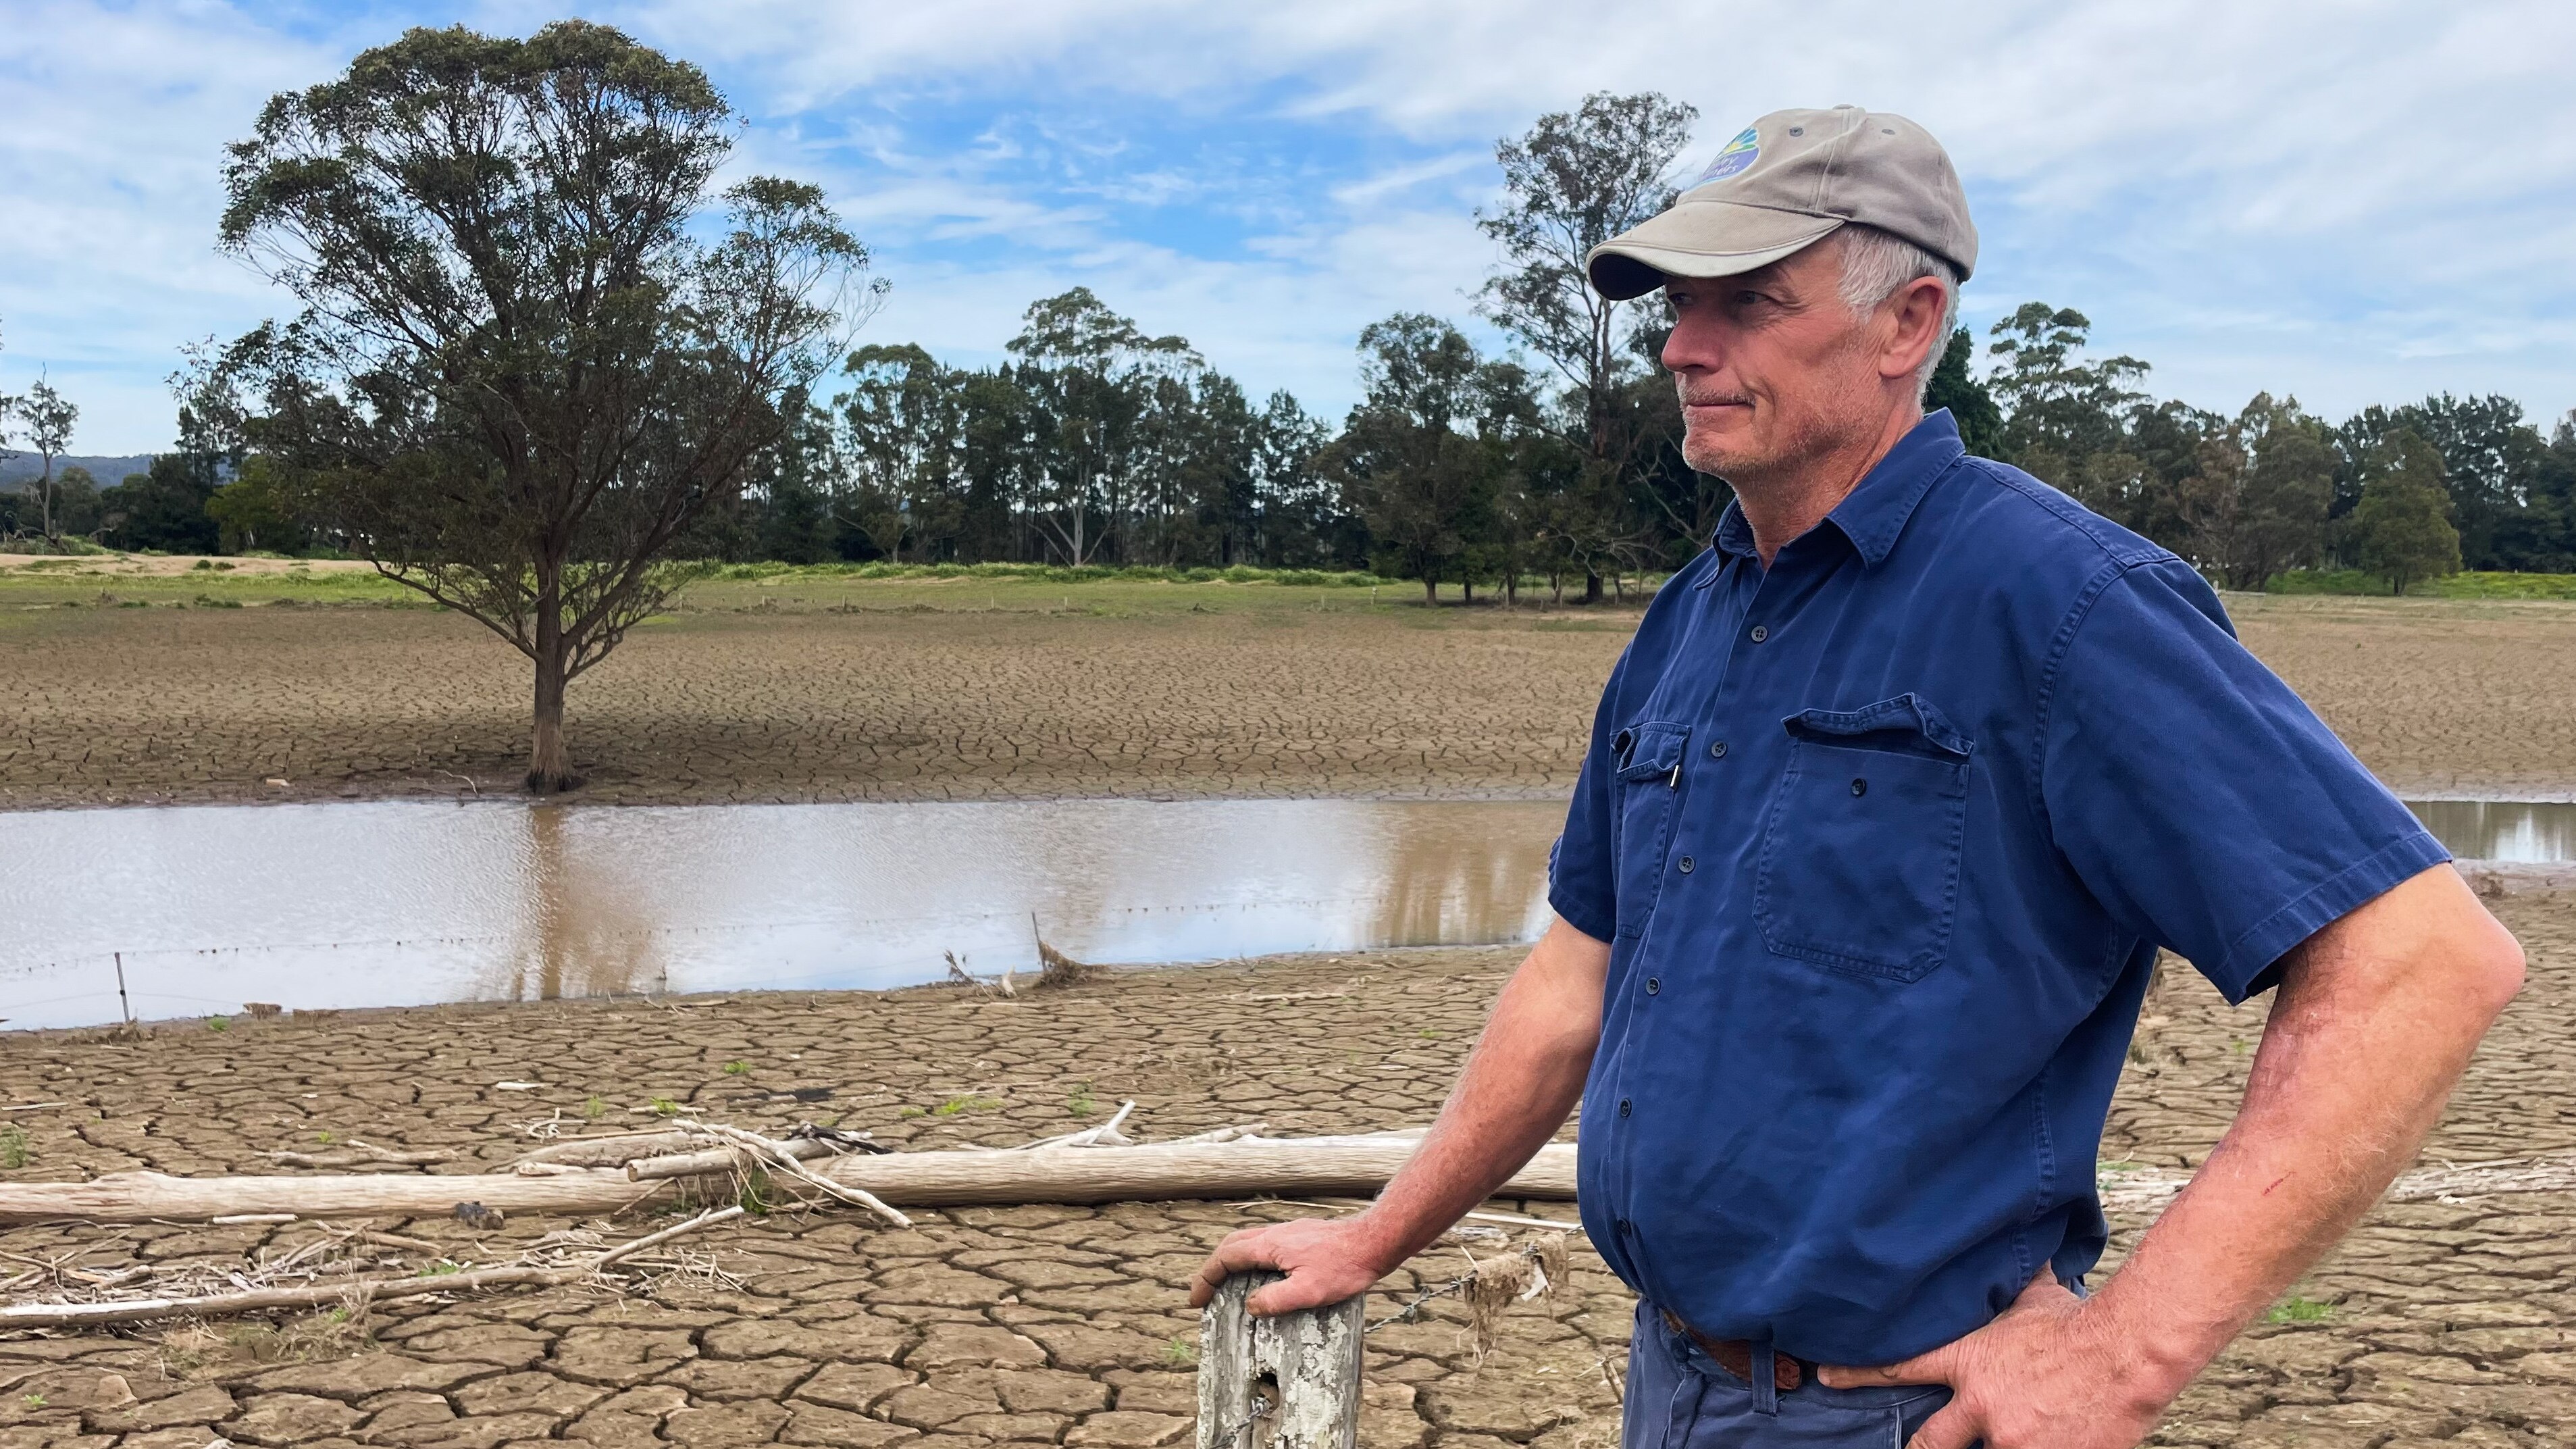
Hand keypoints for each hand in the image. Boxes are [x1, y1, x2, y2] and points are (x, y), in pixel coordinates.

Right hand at [1187, 1215, 1394, 1315]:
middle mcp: (1274, 1234)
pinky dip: (1250, 1258)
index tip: (1196, 1300)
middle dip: (1213, 1268)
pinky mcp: (1300, 1236)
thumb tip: (1250, 1306)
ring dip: (1230, 1261)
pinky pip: (1264, 1244)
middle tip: (1204, 1292)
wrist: (1373, 1241)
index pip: (1225, 1258)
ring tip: (1226, 1285)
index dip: (1206, 1278)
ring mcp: (1287, 1233)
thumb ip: (1276, 1300)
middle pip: (1231, 1246)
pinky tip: (1262, 1274)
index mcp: (1269, 1245)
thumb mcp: (1309, 1291)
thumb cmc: (1344, 1266)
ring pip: (1247, 1242)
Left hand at [1816, 1272, 2180, 1448]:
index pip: (1899, 1365)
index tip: (1827, 1378)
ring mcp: (2014, 1441)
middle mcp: (1982, 1406)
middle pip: (1930, 1444)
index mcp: (1970, 1362)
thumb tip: (1996, 1244)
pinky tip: (2042, 1439)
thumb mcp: (2030, 1298)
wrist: (2127, 1353)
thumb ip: (2003, 1286)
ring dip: (1990, 1446)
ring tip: (2009, 1431)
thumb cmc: (2080, 1321)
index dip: (1859, 1374)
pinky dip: (2033, 1448)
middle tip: (1909, 1448)